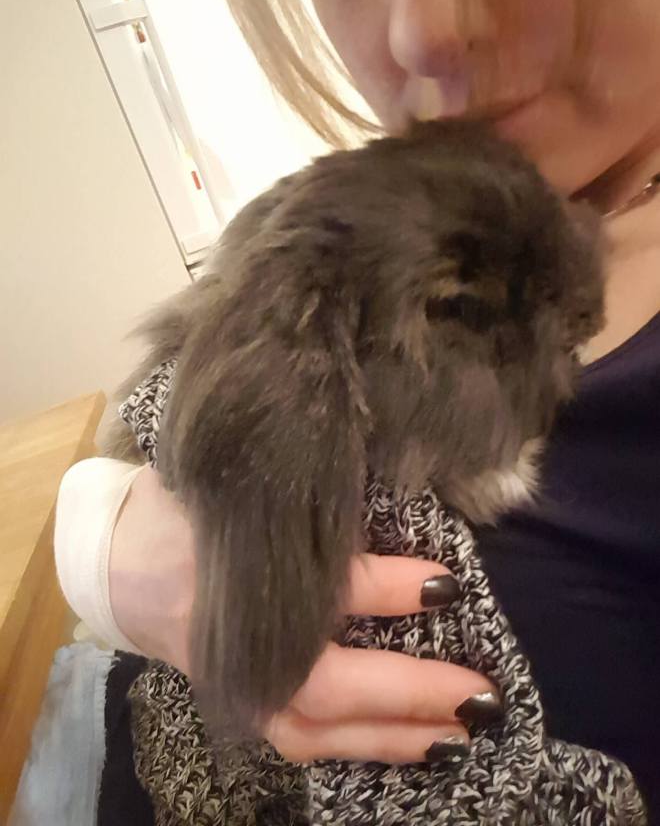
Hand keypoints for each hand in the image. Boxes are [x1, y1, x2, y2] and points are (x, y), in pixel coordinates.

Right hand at [110, 467, 499, 763]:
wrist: (117, 564)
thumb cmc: (182, 513)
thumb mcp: (235, 485)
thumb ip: (298, 487)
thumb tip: (388, 472)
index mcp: (223, 584)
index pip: (318, 592)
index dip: (385, 590)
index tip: (446, 583)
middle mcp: (232, 648)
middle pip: (325, 687)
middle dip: (409, 692)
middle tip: (481, 692)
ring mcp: (236, 688)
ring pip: (319, 730)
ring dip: (395, 735)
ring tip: (461, 731)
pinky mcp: (245, 705)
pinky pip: (308, 740)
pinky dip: (364, 744)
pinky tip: (414, 741)